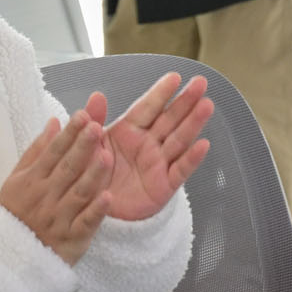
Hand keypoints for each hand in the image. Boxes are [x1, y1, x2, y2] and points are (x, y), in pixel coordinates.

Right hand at [0, 110, 112, 265]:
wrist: (9, 258)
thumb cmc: (17, 213)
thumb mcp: (19, 181)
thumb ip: (37, 152)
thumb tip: (54, 122)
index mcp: (33, 181)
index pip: (53, 153)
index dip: (68, 134)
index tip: (82, 115)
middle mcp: (46, 198)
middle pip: (67, 169)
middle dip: (82, 148)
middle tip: (97, 127)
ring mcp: (58, 218)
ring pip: (79, 193)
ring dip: (92, 175)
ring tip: (107, 156)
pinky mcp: (71, 238)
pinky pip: (85, 223)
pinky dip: (95, 211)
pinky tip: (108, 197)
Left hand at [88, 74, 212, 222]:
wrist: (90, 215)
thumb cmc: (89, 177)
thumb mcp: (85, 148)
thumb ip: (91, 123)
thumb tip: (96, 96)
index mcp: (128, 132)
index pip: (147, 108)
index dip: (160, 93)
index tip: (174, 77)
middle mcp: (147, 144)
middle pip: (170, 119)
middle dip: (185, 101)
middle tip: (200, 83)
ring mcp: (158, 163)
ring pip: (180, 139)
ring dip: (194, 123)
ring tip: (206, 105)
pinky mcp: (165, 185)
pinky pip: (180, 170)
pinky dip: (192, 158)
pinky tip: (203, 145)